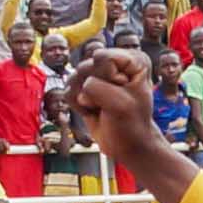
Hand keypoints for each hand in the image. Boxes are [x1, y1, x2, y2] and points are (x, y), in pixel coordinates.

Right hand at [63, 46, 180, 177]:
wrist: (127, 145)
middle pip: (86, 67)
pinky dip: (78, 105)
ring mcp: (98, 74)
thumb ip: (95, 87)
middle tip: (112, 103)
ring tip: (103, 107)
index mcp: (134, 59)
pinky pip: (68, 90)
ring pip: (74, 78)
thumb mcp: (120, 104)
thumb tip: (73, 85)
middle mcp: (115, 62)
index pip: (102, 57)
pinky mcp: (84, 86)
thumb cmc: (131, 124)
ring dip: (86, 98)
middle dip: (95, 89)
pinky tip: (93, 110)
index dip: (109, 79)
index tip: (123, 92)